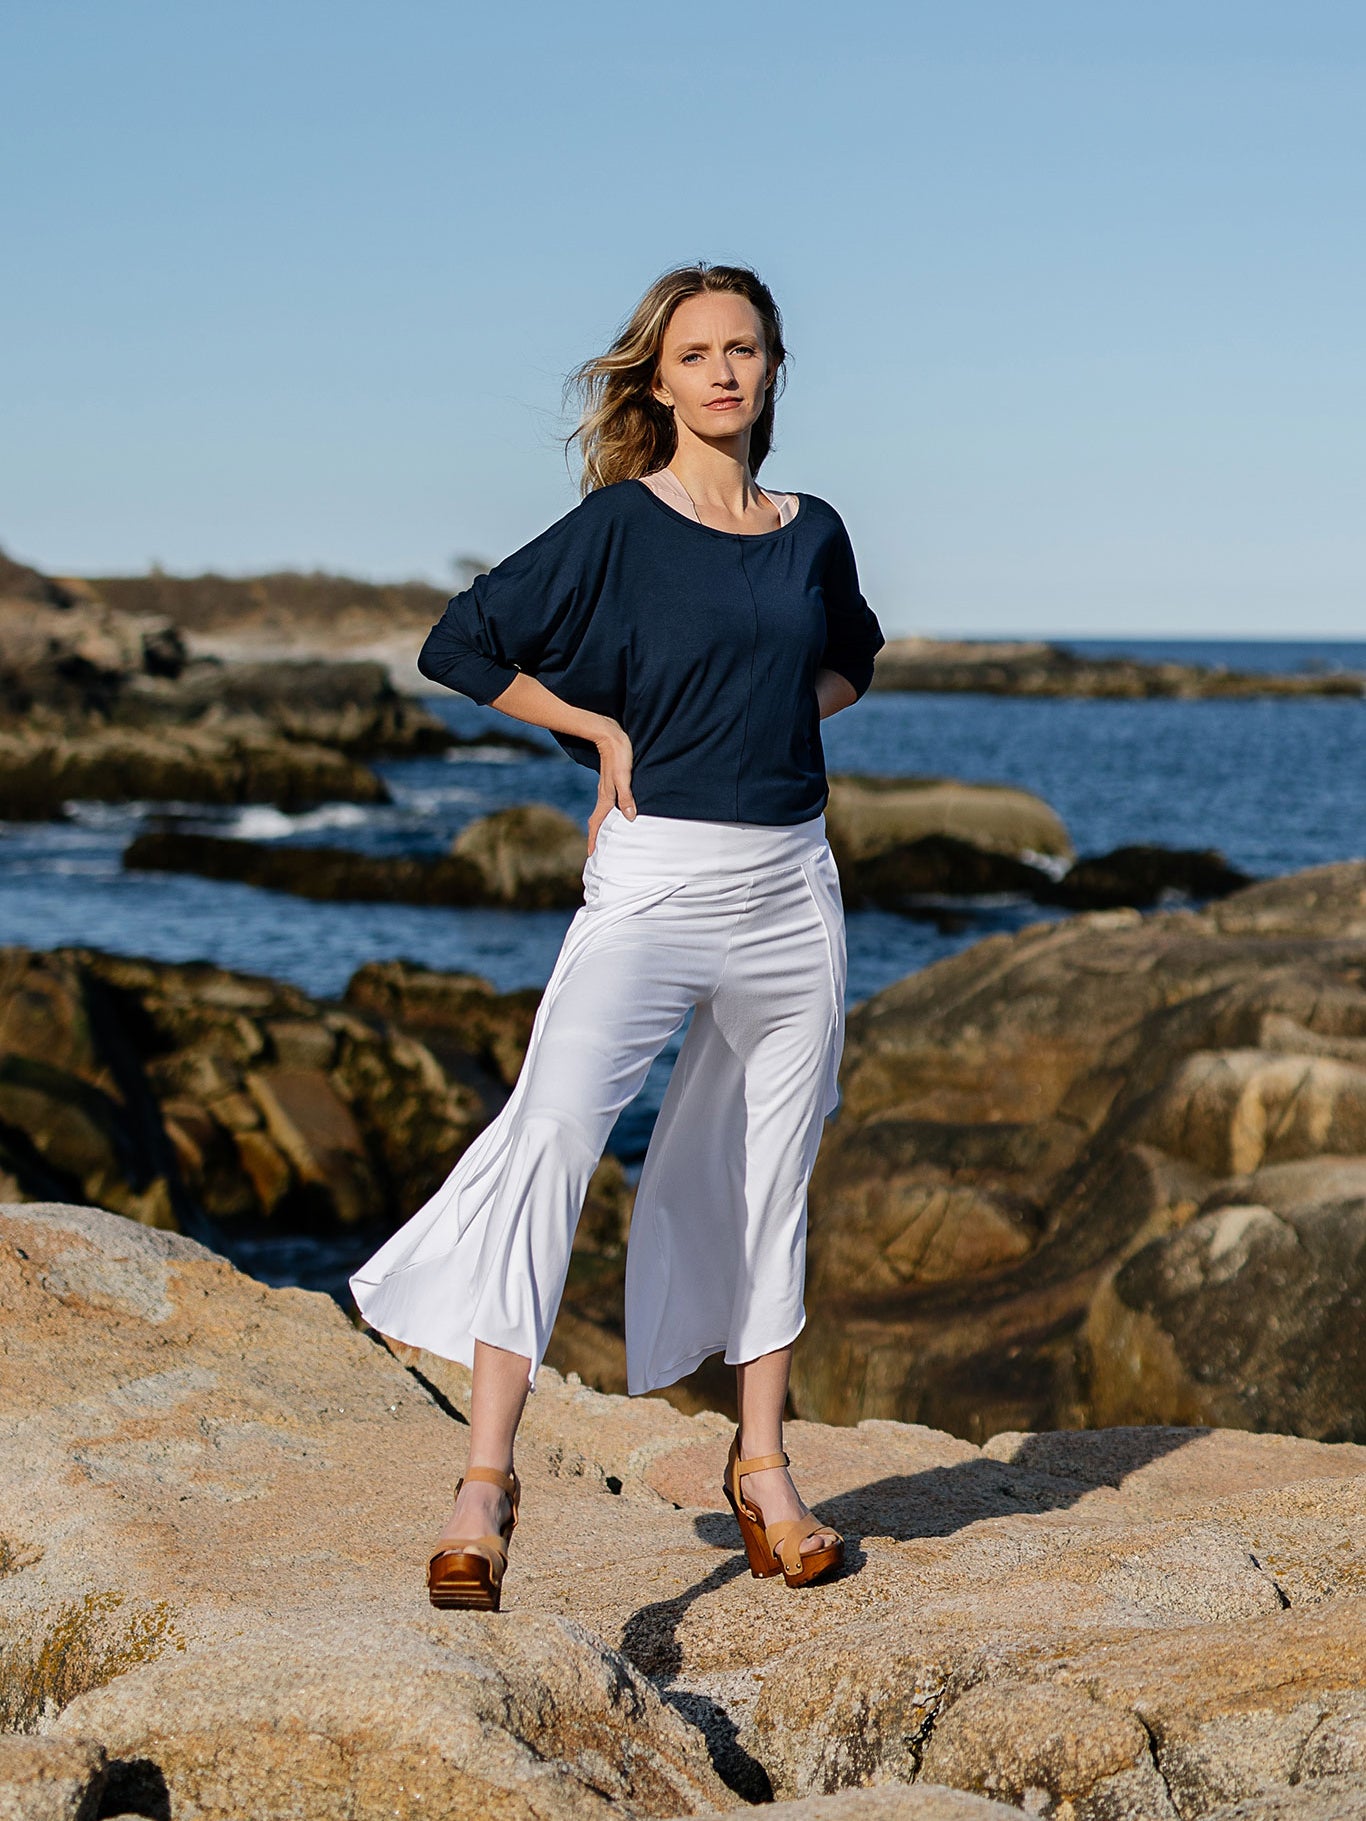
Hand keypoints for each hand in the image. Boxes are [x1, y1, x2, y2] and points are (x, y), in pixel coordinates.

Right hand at [587, 723, 635, 854]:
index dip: (595, 839)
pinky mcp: (610, 780)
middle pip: (598, 820)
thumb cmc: (619, 754)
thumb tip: (629, 818)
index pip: (598, 822)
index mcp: (606, 796)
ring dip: (602, 825)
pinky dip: (607, 813)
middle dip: (596, 836)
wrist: (609, 733)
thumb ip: (626, 797)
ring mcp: (606, 787)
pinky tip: (614, 813)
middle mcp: (604, 794)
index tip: (591, 854)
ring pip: (602, 812)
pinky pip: (607, 803)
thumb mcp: (624, 776)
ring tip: (605, 836)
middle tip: (597, 851)